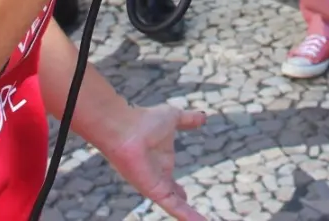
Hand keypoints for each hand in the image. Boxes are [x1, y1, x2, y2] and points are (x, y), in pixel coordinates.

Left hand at [99, 104, 208, 220]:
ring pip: (176, 206)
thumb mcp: (173, 118)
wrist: (125, 126)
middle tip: (196, 219)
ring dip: (188, 216)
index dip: (179, 192)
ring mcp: (156, 185)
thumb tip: (203, 117)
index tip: (186, 197)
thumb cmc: (144, 120)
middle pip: (173, 197)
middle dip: (182, 208)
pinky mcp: (153, 191)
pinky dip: (187, 215)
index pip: (172, 183)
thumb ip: (188, 120)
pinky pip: (173, 206)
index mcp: (162, 162)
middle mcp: (158, 176)